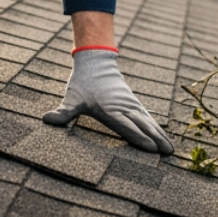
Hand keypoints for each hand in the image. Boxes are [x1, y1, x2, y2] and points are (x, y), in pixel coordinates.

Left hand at [42, 48, 173, 153]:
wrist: (96, 62)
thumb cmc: (82, 83)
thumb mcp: (71, 98)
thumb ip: (62, 112)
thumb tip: (46, 120)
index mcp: (109, 108)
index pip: (126, 125)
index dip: (138, 137)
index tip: (150, 148)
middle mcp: (123, 107)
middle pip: (142, 125)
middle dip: (155, 139)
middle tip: (168, 153)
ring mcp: (130, 105)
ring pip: (148, 122)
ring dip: (160, 135)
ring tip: (171, 150)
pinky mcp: (133, 104)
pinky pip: (147, 117)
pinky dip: (157, 128)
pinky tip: (164, 138)